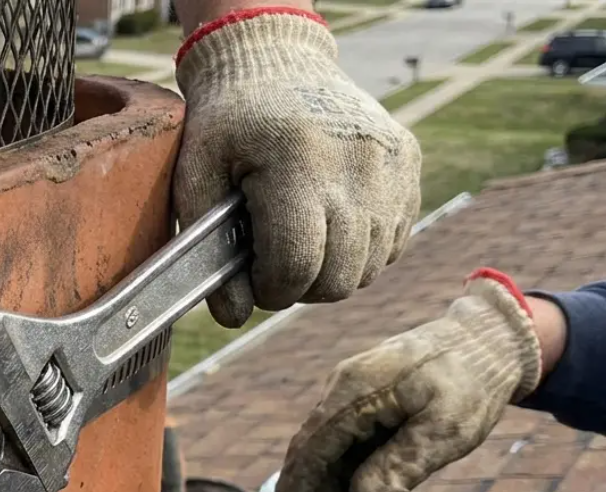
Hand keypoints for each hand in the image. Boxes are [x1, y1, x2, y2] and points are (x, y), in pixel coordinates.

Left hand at [174, 9, 420, 327]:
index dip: (268, 289)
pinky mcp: (410, 161)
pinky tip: (329, 222)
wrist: (277, 61)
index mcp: (298, 161)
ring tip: (298, 240)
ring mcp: (391, 162)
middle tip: (271, 263)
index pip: (297, 267)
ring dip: (330, 271)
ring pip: (368, 269)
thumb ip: (205, 248)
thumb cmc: (228, 122)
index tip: (250, 276)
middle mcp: (357, 162)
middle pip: (339, 279)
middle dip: (299, 286)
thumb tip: (232, 318)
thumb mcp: (195, 174)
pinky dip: (360, 250)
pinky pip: (392, 243)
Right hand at [271, 270, 541, 491]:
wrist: (488, 338)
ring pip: (328, 446)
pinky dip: (347, 467)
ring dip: (332, 483)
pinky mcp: (367, 396)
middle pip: (312, 450)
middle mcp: (344, 388)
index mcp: (355, 392)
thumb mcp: (445, 428)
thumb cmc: (473, 382)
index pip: (311, 448)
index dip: (295, 490)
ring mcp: (353, 390)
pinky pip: (346, 437)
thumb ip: (402, 462)